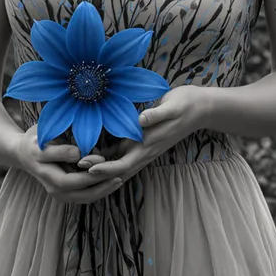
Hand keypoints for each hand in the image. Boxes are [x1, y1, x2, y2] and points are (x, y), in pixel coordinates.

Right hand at [14, 126, 122, 203]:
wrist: (24, 154)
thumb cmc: (36, 139)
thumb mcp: (43, 137)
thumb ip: (60, 148)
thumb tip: (79, 155)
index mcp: (44, 170)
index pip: (68, 178)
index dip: (87, 174)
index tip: (104, 162)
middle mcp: (50, 186)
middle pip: (78, 193)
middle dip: (100, 185)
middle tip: (119, 176)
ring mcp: (57, 192)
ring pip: (83, 198)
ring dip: (102, 191)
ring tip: (119, 180)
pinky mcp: (64, 193)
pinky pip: (83, 196)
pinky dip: (98, 190)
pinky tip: (111, 181)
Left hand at [82, 86, 206, 183]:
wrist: (201, 107)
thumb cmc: (186, 104)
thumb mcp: (172, 105)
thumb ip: (156, 114)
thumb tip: (141, 120)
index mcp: (149, 145)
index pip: (123, 164)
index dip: (104, 168)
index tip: (87, 167)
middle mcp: (145, 150)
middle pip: (117, 169)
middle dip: (96, 170)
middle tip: (74, 165)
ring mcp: (145, 147)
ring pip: (119, 162)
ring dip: (101, 164)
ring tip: (78, 161)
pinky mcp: (144, 140)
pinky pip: (124, 152)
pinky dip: (109, 154)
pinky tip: (94, 150)